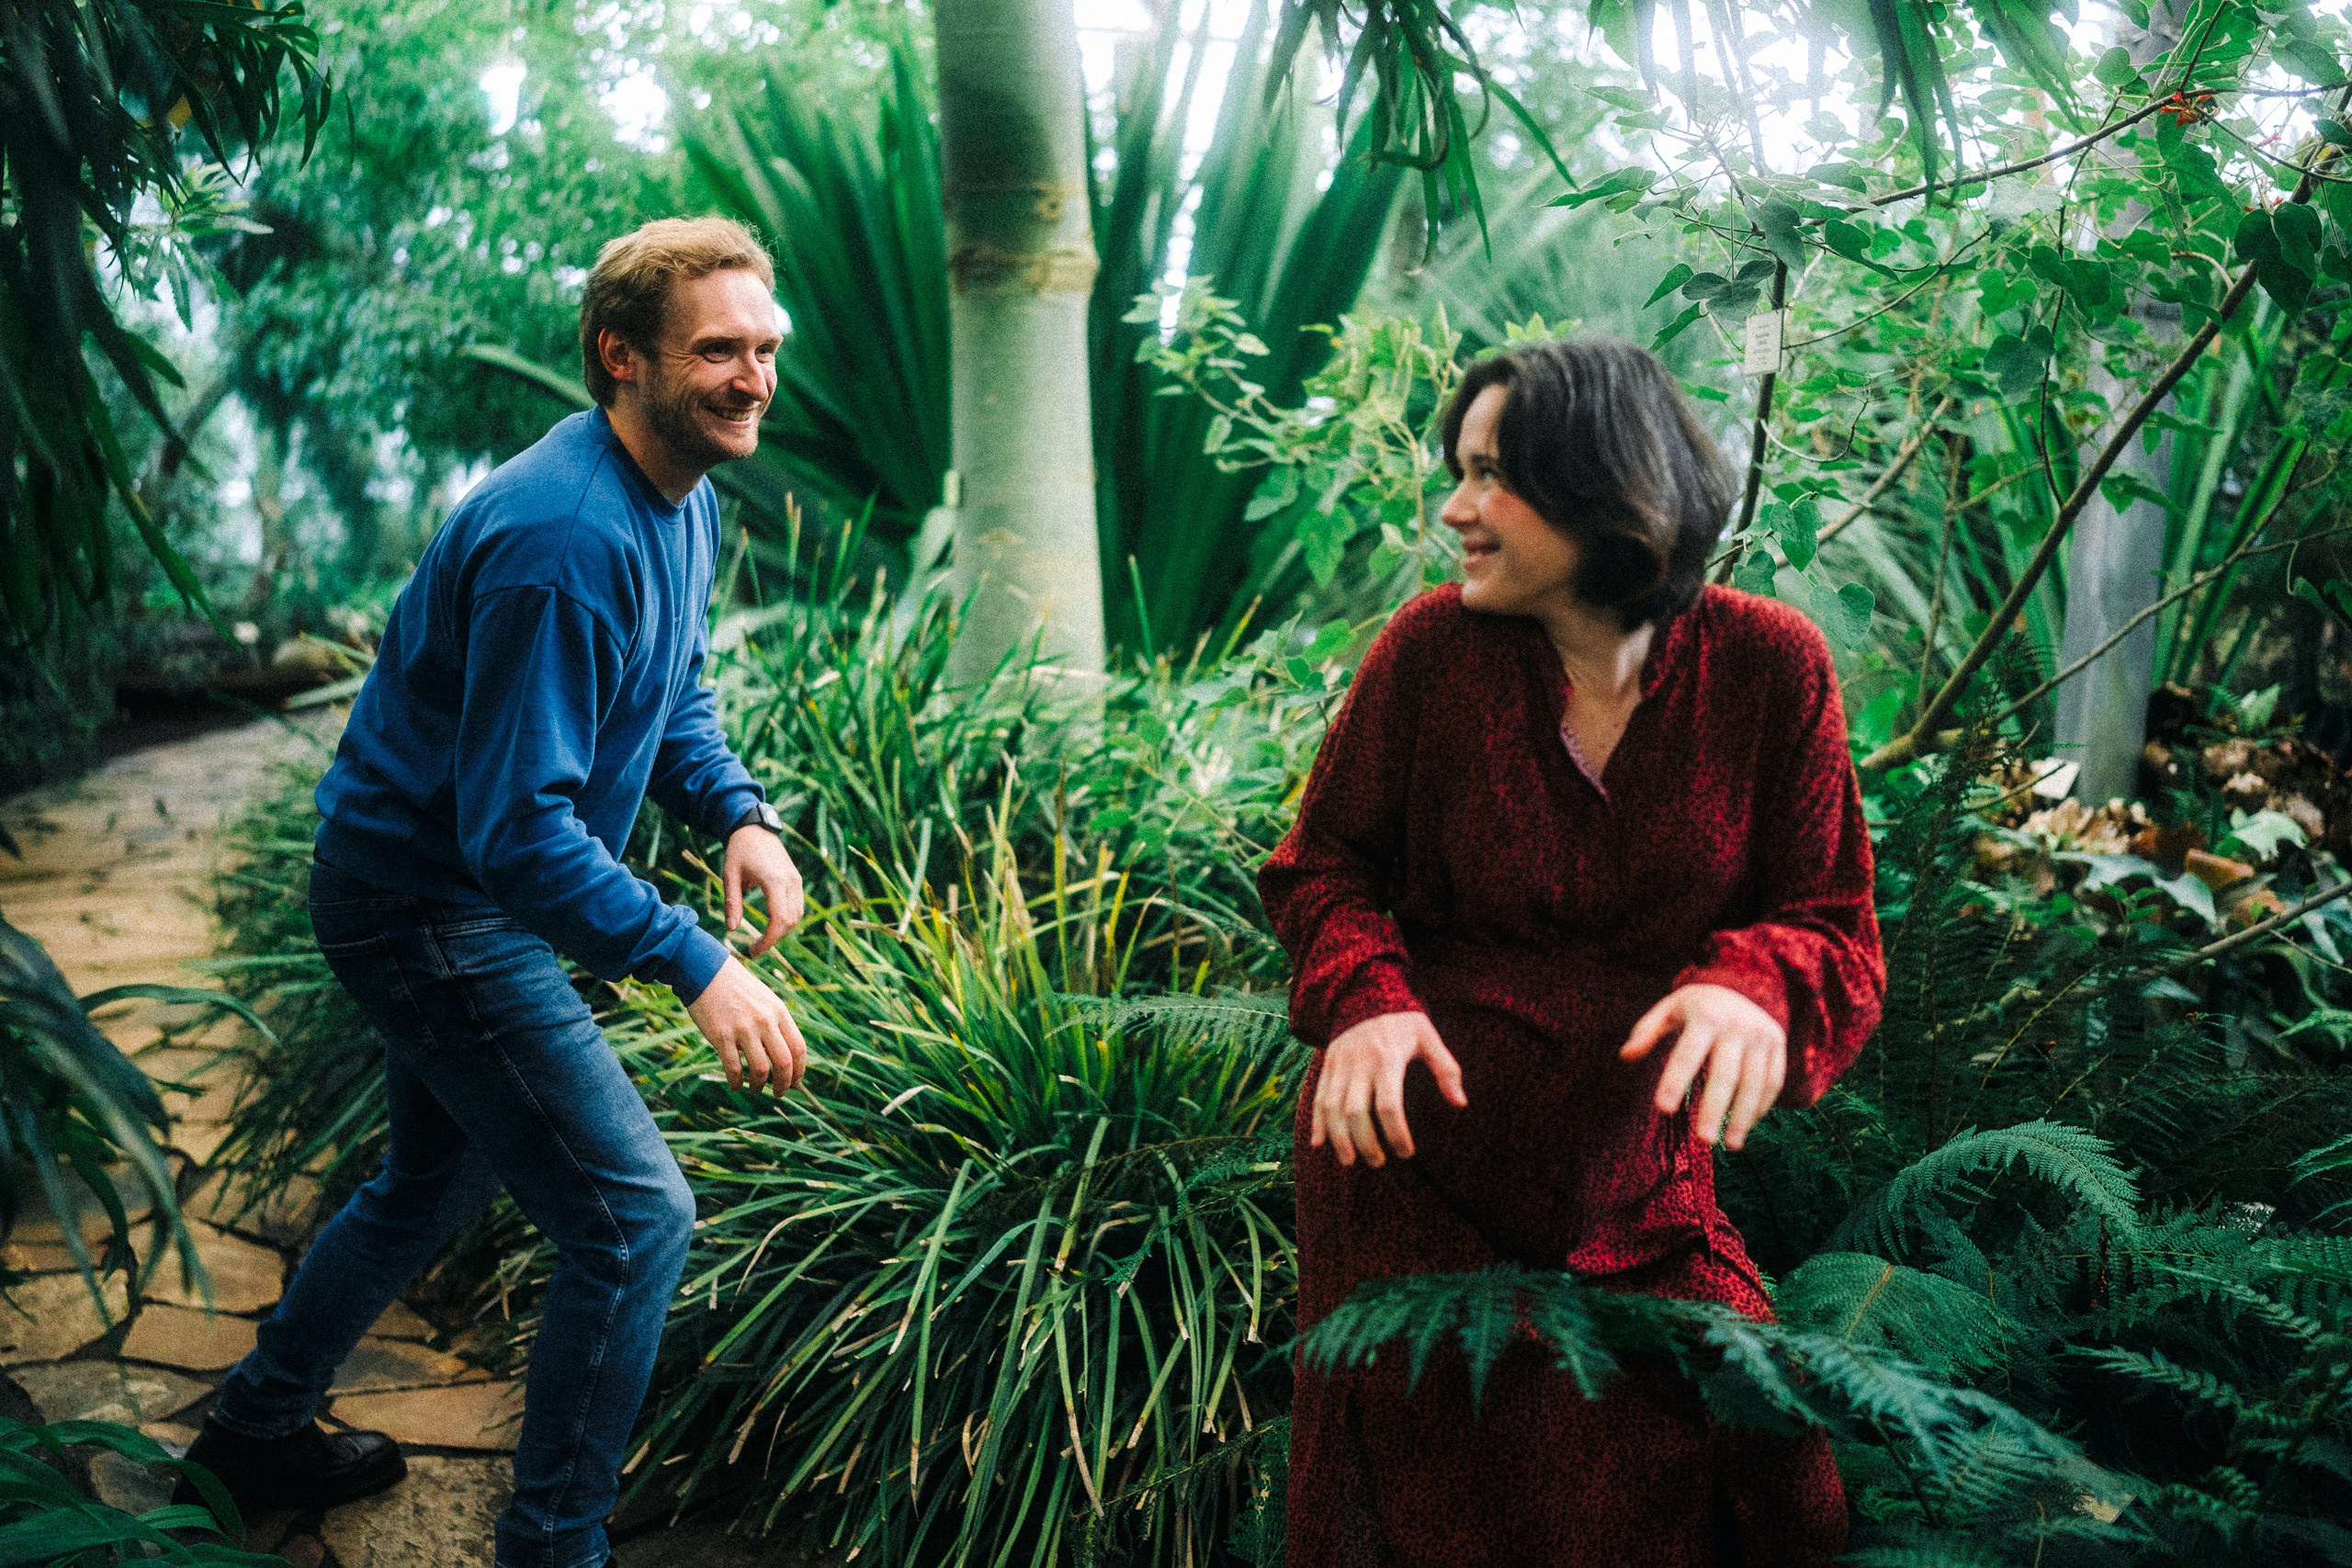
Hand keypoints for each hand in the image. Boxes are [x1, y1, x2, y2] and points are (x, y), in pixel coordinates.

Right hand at [686, 955, 807, 1095]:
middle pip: (784, 1063)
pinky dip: (736, 1082)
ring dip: (759, 1086)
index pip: (798, 1048)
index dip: (799, 1071)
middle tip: (779, 1093)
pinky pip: (734, 1068)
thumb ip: (776, 1024)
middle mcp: (765, 1021)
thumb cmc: (737, 988)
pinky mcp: (721, 1035)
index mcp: (779, 1012)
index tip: (795, 1082)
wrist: (706, 971)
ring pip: (760, 1070)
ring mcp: (743, 1029)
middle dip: (784, 1084)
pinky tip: (735, 1085)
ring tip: (754, 1089)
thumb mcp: (765, 1000)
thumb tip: (785, 1056)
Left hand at [724, 824, 804, 958]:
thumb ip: (732, 903)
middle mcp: (791, 881)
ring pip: (797, 916)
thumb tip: (731, 930)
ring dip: (782, 931)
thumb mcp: (729, 876)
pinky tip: (772, 925)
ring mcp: (796, 880)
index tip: (753, 952)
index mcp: (774, 881)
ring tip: (763, 938)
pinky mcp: (797, 879)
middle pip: (790, 922)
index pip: (779, 920)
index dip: (768, 941)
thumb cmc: (738, 851)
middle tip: (755, 948)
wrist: (754, 828)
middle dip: (774, 939)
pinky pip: (798, 906)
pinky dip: (787, 920)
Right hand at [1311, 1011, 1467, 1168]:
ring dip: (1339, 1138)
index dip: (1396, 1133)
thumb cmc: (1403, 1022)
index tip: (1406, 1152)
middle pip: (1355, 1112)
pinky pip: (1318, 1098)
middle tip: (1378, 1162)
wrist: (1364, 995)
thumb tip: (1460, 1103)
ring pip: (1332, 1108)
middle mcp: (1359, 1064)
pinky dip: (1316, 1123)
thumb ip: (1446, 1069)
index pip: (1388, 1105)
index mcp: (1387, 1059)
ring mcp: (1339, 1065)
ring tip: (1349, 1162)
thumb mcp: (1428, 1037)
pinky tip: (1318, 1144)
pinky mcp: (1326, 1067)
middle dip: (1365, 1142)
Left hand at [1619, 984, 1786, 1149]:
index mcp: (1707, 1015)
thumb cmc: (1696, 1007)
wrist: (1744, 987)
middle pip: (1726, 1074)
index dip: (1675, 1081)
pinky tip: (1744, 1128)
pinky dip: (1760, 1107)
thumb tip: (1625, 1055)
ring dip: (1743, 1117)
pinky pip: (1773, 1082)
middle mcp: (1738, 1026)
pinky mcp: (1780, 1047)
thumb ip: (1647, 1031)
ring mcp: (1763, 1037)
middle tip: (1703, 1140)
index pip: (1688, 1053)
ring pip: (1755, 1083)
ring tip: (1729, 1145)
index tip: (1662, 1109)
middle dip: (1714, 1108)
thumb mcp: (1669, 1009)